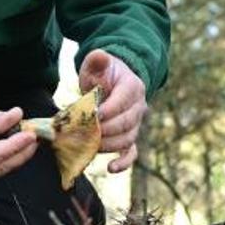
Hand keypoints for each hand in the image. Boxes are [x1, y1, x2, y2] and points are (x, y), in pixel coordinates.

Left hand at [78, 49, 145, 172]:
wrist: (112, 84)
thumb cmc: (102, 74)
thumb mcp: (97, 63)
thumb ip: (97, 59)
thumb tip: (99, 56)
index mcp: (133, 86)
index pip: (124, 100)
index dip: (109, 109)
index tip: (93, 115)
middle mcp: (139, 107)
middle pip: (126, 122)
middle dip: (105, 129)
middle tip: (84, 132)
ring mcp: (136, 124)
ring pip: (127, 139)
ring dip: (108, 144)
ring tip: (89, 145)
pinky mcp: (130, 137)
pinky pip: (131, 153)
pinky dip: (123, 162)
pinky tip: (111, 168)